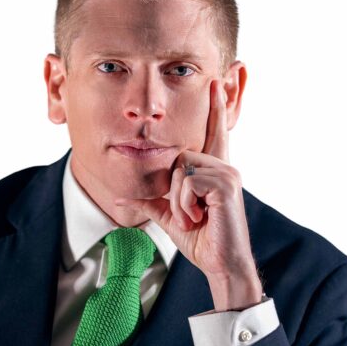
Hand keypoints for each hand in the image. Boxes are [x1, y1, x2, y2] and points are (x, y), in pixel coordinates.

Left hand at [115, 79, 262, 310]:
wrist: (220, 263)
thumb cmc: (201, 240)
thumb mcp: (169, 217)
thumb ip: (149, 202)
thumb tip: (119, 198)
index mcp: (214, 171)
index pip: (213, 134)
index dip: (215, 109)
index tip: (216, 82)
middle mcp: (224, 167)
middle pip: (179, 156)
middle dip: (174, 190)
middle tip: (189, 214)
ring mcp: (228, 173)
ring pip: (181, 169)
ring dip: (179, 200)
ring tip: (195, 218)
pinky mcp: (226, 184)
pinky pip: (188, 182)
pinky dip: (185, 204)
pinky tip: (199, 217)